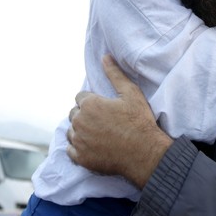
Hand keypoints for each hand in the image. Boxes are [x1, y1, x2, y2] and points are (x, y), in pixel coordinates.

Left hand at [67, 55, 172, 187]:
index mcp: (89, 104)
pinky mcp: (80, 158)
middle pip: (73, 114)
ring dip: (80, 131)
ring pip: (71, 131)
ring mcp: (79, 141)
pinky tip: (91, 147)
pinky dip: (78, 148)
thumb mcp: (131, 93)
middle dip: (84, 115)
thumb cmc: (139, 121)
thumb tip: (105, 57)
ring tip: (97, 134)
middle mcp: (79, 121)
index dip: (92, 101)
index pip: (80, 97)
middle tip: (102, 122)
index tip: (104, 108)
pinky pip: (70, 150)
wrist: (145, 153)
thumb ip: (115, 74)